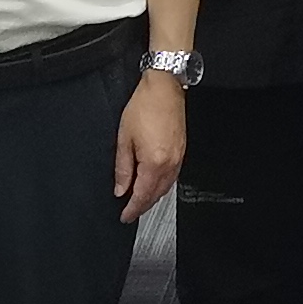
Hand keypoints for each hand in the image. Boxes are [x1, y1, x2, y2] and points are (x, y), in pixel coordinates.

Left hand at [113, 71, 188, 221]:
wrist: (164, 87)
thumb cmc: (145, 106)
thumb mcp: (124, 138)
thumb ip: (122, 167)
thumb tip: (120, 188)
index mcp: (154, 162)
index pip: (142, 195)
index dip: (132, 209)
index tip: (124, 216)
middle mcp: (170, 163)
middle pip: (156, 194)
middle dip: (143, 206)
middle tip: (130, 211)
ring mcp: (179, 157)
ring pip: (166, 187)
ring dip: (153, 196)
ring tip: (139, 200)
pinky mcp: (182, 150)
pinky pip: (173, 176)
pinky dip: (162, 185)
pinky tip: (154, 183)